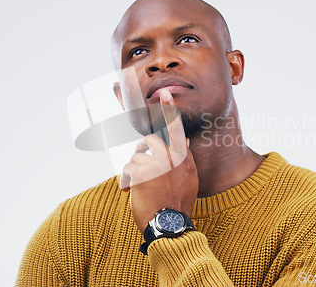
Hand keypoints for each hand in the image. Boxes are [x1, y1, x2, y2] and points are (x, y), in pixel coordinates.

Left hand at [119, 88, 198, 233]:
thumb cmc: (178, 201)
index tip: (164, 93)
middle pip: (150, 139)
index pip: (176, 129)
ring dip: (135, 169)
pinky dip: (127, 180)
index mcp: (183, 158)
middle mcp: (171, 158)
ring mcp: (156, 164)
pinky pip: (128, 168)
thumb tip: (185, 139)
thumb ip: (185, 157)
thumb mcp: (189, 178)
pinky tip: (133, 191)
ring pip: (137, 155)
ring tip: (141, 185)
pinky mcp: (141, 173)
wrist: (169, 223)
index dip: (169, 110)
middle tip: (142, 164)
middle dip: (143, 149)